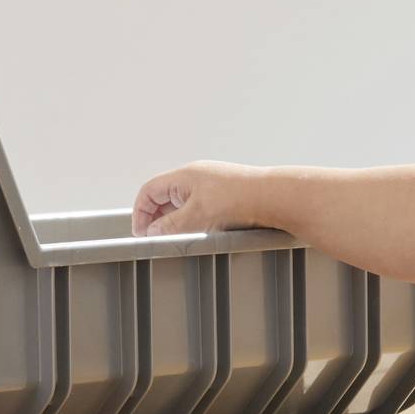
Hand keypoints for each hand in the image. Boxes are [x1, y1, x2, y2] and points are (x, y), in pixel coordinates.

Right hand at [131, 161, 261, 237]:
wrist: (273, 197)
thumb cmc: (238, 200)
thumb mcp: (196, 217)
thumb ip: (170, 226)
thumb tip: (152, 232)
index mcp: (184, 176)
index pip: (150, 190)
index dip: (140, 212)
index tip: (141, 232)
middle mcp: (196, 176)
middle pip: (164, 196)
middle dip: (157, 218)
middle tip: (157, 238)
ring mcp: (211, 184)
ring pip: (182, 202)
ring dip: (175, 220)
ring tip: (178, 237)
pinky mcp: (225, 193)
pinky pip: (199, 205)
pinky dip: (193, 219)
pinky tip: (200, 231)